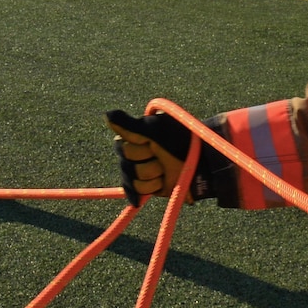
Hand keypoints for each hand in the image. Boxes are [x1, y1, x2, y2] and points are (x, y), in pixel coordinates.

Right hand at [106, 109, 239, 205]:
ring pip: (130, 179)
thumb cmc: (180, 142)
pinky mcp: (147, 187)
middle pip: (125, 164)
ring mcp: (140, 170)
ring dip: (150, 175)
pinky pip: (134, 192)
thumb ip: (129, 125)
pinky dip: (147, 189)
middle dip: (146, 162)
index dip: (138, 147)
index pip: (122, 145)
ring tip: (165, 170)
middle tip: (162, 156)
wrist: (202, 165)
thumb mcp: (154, 130)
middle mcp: (135, 152)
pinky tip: (160, 182)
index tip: (152, 142)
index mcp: (135, 135)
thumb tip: (106, 115)